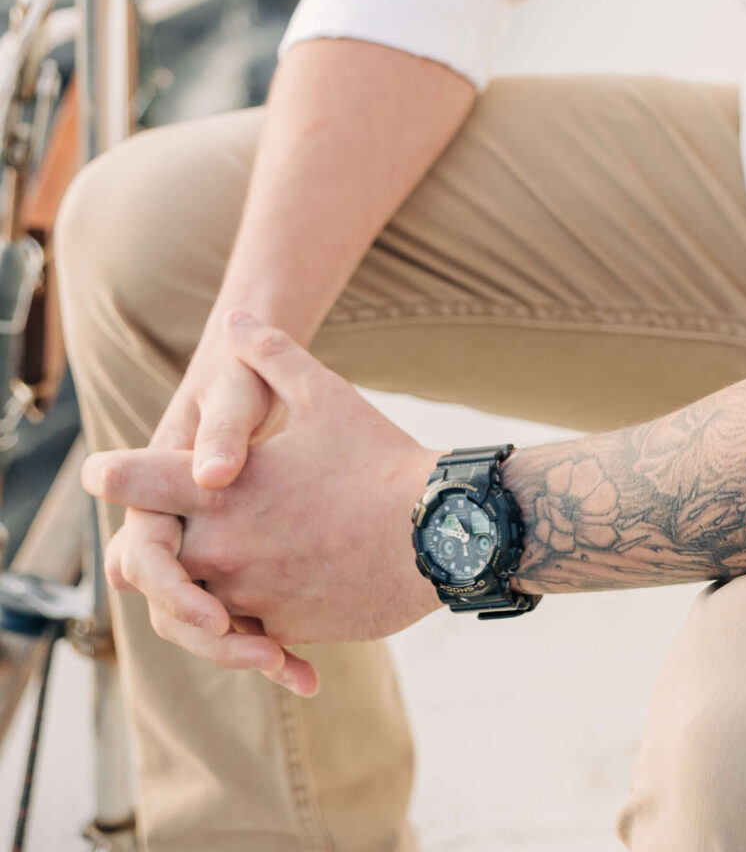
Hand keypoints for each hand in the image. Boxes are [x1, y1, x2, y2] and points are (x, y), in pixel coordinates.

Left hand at [85, 311, 437, 693]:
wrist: (436, 535)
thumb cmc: (379, 459)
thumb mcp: (326, 394)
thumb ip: (272, 355)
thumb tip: (235, 320)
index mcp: (222, 490)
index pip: (137, 482)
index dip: (111, 473)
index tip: (96, 470)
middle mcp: (220, 550)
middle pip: (150, 556)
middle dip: (151, 542)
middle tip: (154, 531)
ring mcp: (246, 597)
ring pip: (190, 605)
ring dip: (193, 589)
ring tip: (213, 571)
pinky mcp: (279, 631)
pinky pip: (238, 638)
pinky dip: (239, 627)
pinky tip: (261, 611)